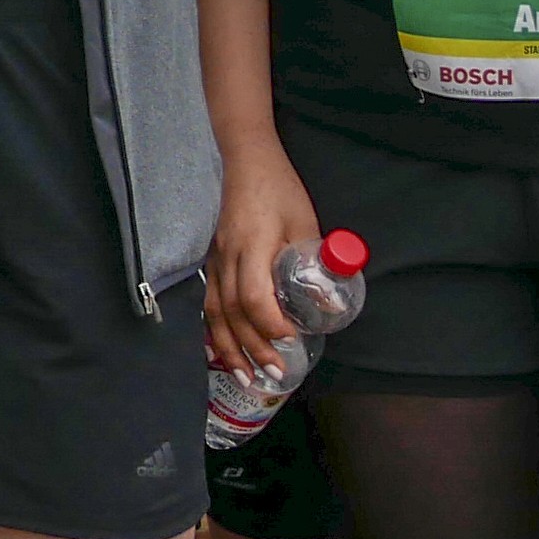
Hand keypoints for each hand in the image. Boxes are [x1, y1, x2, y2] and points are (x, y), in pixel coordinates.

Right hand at [206, 140, 321, 373]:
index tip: (291, 338)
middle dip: (252, 348)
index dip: (269, 322)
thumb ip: (314, 262)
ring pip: (214, 312)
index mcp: (252, 246)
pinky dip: (215, 331)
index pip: (252, 294)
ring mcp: (214, 260)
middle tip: (275, 374)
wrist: (245, 162)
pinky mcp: (212, 261)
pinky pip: (208, 303)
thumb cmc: (279, 190)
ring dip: (229, 348)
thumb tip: (329, 306)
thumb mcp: (305, 223)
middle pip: (231, 312)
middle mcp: (227, 257)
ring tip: (245, 376)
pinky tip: (222, 350)